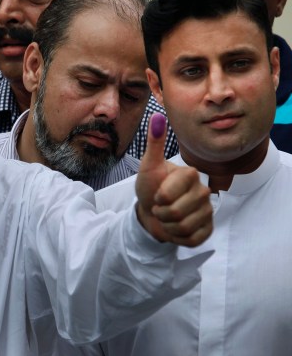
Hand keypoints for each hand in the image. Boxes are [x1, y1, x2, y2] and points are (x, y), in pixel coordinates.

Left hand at [135, 113, 211, 245]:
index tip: (157, 193)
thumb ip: (154, 142)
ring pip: (184, 227)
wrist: (150, 211)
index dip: (159, 197)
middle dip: (161, 213)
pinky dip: (177, 238)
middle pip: (177, 212)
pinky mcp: (208, 229)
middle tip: (160, 206)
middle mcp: (204, 191)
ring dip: (168, 225)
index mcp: (192, 174)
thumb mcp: (148, 165)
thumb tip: (157, 115)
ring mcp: (208, 212)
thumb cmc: (150, 186)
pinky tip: (175, 228)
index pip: (171, 193)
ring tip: (166, 216)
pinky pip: (192, 239)